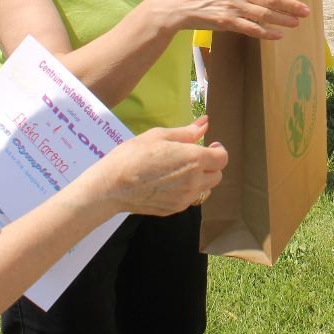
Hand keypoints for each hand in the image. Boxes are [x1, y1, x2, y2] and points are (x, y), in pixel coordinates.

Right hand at [83, 117, 227, 216]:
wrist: (112, 186)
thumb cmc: (133, 155)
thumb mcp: (159, 135)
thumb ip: (187, 132)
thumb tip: (206, 123)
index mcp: (193, 159)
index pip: (222, 158)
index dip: (218, 150)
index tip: (209, 145)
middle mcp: (194, 182)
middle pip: (217, 175)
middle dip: (210, 165)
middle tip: (193, 157)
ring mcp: (184, 199)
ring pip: (206, 189)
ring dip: (201, 179)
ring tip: (181, 170)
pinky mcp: (174, 209)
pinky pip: (190, 199)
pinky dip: (187, 191)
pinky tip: (169, 182)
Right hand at [165, 0, 308, 38]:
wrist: (174, 3)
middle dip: (292, 5)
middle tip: (306, 10)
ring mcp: (232, 6)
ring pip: (265, 14)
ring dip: (283, 19)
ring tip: (296, 22)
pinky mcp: (226, 22)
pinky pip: (251, 28)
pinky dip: (266, 33)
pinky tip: (277, 35)